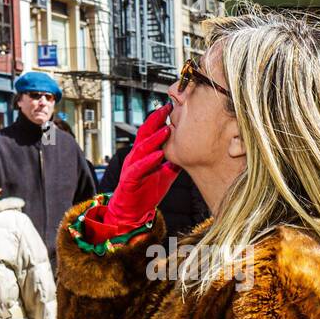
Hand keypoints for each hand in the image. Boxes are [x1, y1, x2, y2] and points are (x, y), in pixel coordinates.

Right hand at [103, 104, 179, 229]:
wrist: (132, 211)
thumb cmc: (147, 192)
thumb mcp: (165, 174)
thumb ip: (173, 162)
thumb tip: (189, 152)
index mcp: (143, 153)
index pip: (151, 131)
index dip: (159, 119)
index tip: (171, 107)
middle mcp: (136, 156)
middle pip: (144, 133)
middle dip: (155, 120)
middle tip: (167, 108)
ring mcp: (132, 167)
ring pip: (141, 148)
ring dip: (154, 138)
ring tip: (167, 129)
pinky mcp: (130, 179)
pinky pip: (138, 168)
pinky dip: (148, 161)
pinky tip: (158, 155)